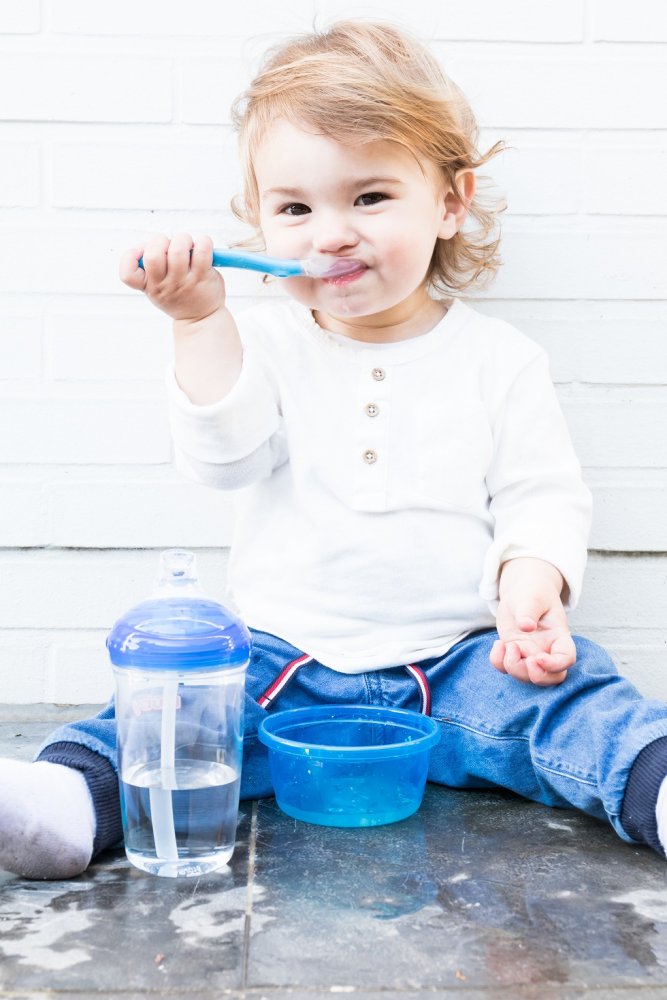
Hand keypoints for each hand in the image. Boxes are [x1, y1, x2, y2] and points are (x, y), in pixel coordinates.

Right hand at [119, 233, 225, 322]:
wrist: (203, 318)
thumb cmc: (179, 296)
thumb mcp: (157, 288)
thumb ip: (151, 267)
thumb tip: (154, 241)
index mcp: (149, 286)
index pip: (127, 274)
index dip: (130, 257)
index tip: (140, 252)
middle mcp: (164, 285)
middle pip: (153, 255)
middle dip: (159, 240)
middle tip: (168, 246)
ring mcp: (184, 281)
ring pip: (178, 250)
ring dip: (182, 239)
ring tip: (187, 245)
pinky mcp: (203, 276)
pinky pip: (202, 250)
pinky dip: (203, 241)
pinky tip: (202, 246)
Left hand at [489, 558, 575, 685]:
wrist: (522, 591)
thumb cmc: (533, 592)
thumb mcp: (532, 596)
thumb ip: (529, 610)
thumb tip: (525, 626)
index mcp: (559, 636)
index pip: (566, 659)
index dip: (555, 665)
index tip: (538, 658)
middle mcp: (547, 649)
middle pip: (551, 677)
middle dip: (535, 676)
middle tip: (518, 655)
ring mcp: (530, 653)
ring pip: (527, 676)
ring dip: (513, 667)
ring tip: (506, 644)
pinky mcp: (514, 653)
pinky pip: (506, 668)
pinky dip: (499, 662)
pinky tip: (498, 644)